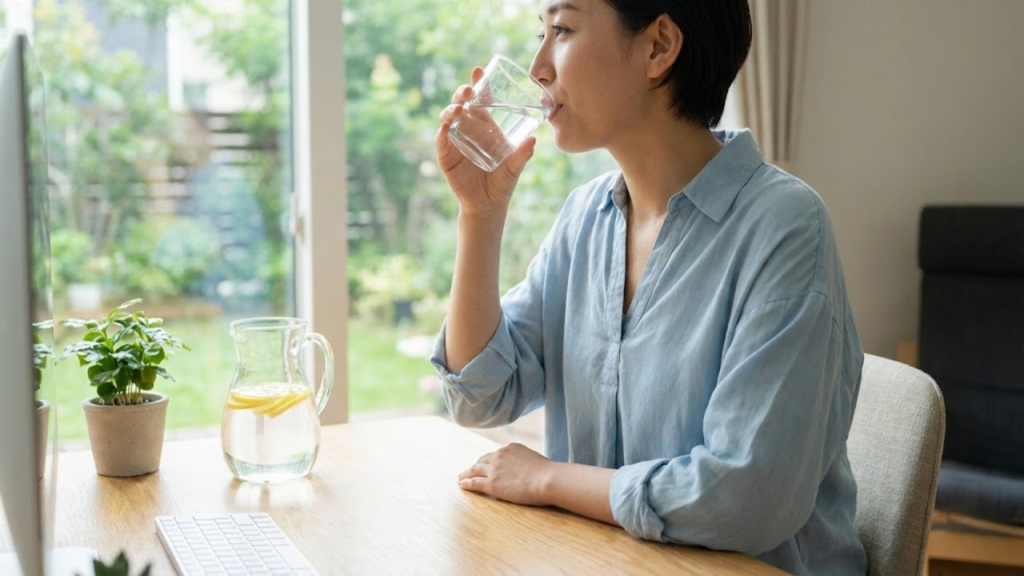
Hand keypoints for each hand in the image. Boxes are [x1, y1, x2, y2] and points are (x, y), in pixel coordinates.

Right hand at [436, 67, 536, 216]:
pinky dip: (442, 132)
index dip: (478, 84)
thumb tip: (533, 141)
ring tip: (460, 108)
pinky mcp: (446, 156)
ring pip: (448, 117)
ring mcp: (455, 141)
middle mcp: (468, 129)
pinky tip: (446, 126)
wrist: (488, 205)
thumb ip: (522, 155)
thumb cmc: (503, 182)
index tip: (478, 71)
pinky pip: (442, 140)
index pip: (480, 99)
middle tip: (469, 90)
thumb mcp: (515, 167)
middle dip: (462, 93)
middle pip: (461, 103)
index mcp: (485, 126)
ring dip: (452, 109)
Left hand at [458, 443, 553, 505]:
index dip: (488, 461)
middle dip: (475, 466)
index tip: (484, 465)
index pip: (495, 454)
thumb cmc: (548, 473)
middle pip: (482, 460)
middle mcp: (500, 455)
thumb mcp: (535, 460)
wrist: (548, 479)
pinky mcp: (492, 484)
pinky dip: (466, 483)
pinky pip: (474, 483)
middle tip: (469, 471)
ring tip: (461, 478)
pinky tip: (462, 485)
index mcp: (511, 448)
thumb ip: (526, 462)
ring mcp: (494, 470)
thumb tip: (528, 470)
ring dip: (466, 474)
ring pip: (475, 470)